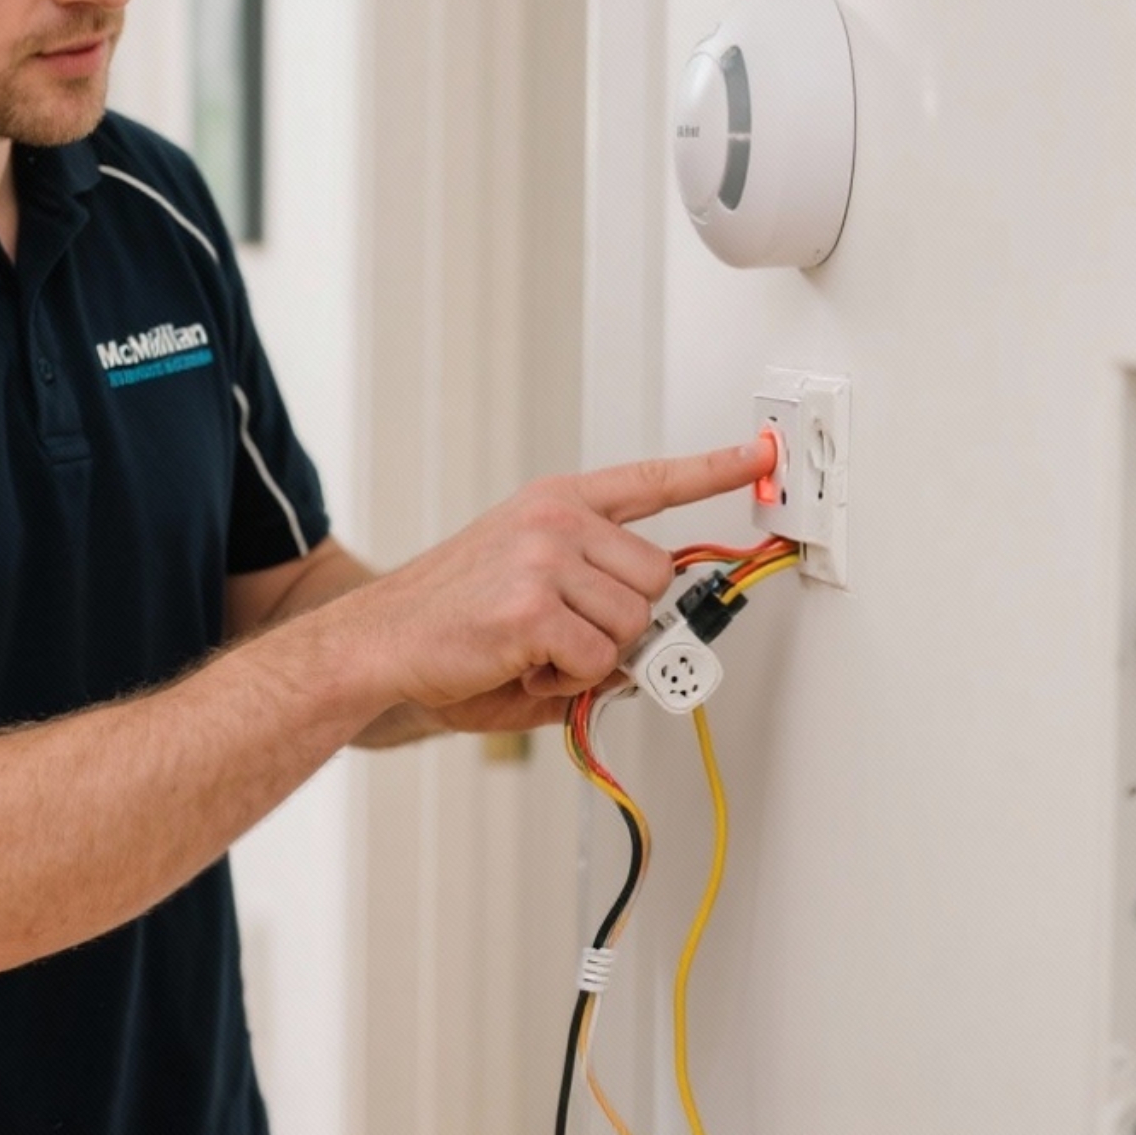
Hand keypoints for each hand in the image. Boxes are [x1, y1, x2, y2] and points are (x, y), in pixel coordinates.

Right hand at [333, 442, 774, 723]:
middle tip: (565, 637)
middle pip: (656, 578)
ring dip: (592, 656)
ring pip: (632, 625)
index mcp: (555, 503)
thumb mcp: (528, 582)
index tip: (757, 453)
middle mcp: (554, 518)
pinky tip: (521, 664)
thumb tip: (655, 641)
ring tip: (533, 650)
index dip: (711, 469)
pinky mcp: (533, 606)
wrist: (378, 642)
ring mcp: (543, 557)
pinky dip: (565, 681)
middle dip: (622, 622)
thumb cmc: (450, 620)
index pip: (649, 481)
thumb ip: (596, 597)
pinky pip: (597, 662)